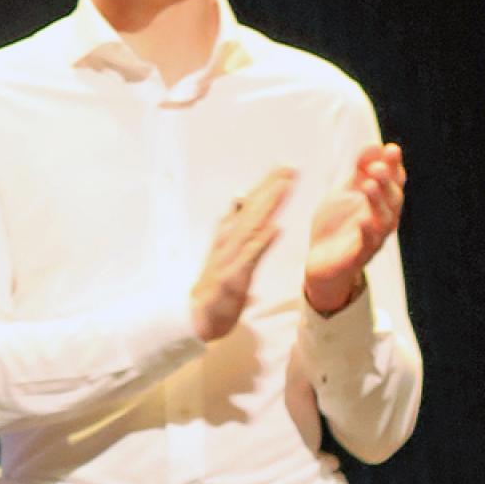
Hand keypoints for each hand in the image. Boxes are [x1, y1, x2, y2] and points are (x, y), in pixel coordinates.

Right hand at [191, 166, 295, 341]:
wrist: (194, 316)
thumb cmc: (215, 285)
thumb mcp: (226, 254)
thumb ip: (238, 232)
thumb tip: (242, 207)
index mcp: (228, 235)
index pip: (249, 204)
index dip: (267, 185)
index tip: (285, 167)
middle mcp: (227, 241)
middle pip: (251, 209)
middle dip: (271, 187)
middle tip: (290, 167)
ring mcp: (229, 257)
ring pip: (251, 226)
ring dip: (268, 205)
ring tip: (284, 187)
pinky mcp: (232, 277)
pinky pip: (249, 257)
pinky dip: (262, 241)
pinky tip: (276, 228)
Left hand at [303, 143, 404, 314]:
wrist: (321, 260)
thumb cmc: (339, 224)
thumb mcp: (347, 192)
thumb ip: (360, 172)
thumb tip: (375, 147)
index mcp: (380, 203)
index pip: (393, 182)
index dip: (394, 166)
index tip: (391, 149)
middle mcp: (382, 221)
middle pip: (392, 200)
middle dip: (387, 181)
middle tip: (378, 165)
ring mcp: (372, 239)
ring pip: (384, 221)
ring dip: (378, 202)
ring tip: (369, 185)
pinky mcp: (358, 256)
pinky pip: (367, 245)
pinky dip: (367, 232)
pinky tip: (363, 219)